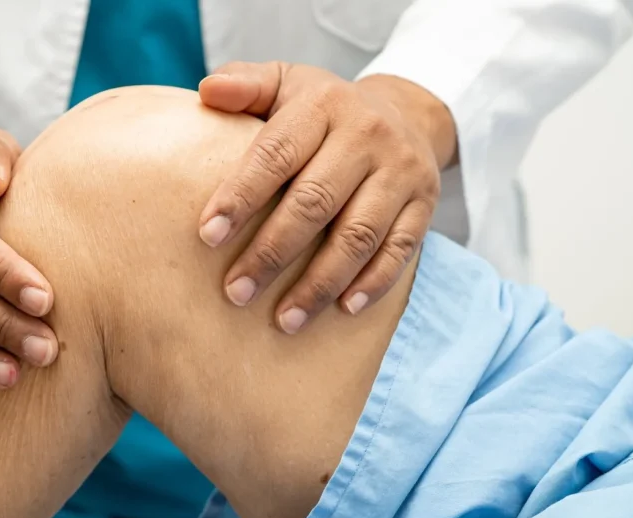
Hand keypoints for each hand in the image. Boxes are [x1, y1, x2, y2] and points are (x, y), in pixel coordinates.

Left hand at [197, 62, 456, 333]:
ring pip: (358, 235)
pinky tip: (342, 310)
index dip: (241, 195)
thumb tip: (207, 91)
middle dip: (272, 252)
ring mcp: (401, 171)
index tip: (207, 235)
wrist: (405, 112)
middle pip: (315, 201)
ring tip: (284, 320)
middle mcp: (367, 135)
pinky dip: (372, 283)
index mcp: (323, 105)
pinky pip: (400, 250)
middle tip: (236, 292)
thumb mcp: (286, 83)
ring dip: (319, 283)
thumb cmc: (323, 109)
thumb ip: (246, 85)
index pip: (276, 153)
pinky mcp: (425, 203)